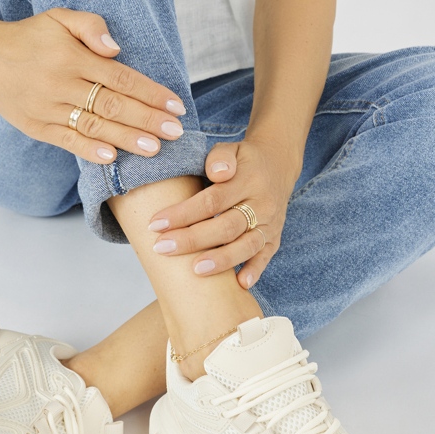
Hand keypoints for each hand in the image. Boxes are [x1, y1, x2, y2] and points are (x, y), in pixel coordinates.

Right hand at [0, 8, 186, 162]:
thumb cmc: (31, 37)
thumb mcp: (59, 17)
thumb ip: (90, 26)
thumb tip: (116, 49)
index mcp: (71, 57)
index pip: (121, 78)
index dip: (151, 93)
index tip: (176, 106)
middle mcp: (61, 83)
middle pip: (112, 104)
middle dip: (147, 120)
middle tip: (175, 132)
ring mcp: (48, 108)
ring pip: (93, 125)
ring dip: (125, 138)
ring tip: (154, 149)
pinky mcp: (36, 126)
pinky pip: (66, 140)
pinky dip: (89, 150)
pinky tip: (112, 158)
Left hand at [148, 140, 299, 288]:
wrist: (278, 164)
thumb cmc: (243, 160)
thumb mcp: (231, 149)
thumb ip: (220, 158)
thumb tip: (217, 172)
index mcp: (248, 180)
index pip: (213, 200)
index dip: (184, 213)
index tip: (156, 224)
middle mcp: (262, 204)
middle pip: (227, 226)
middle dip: (193, 240)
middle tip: (162, 248)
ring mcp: (270, 223)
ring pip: (247, 245)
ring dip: (222, 260)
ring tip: (195, 270)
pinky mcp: (274, 238)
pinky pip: (265, 257)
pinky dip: (254, 271)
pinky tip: (239, 284)